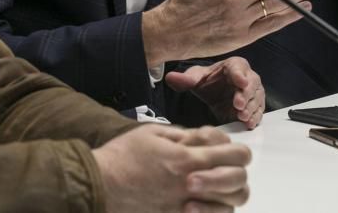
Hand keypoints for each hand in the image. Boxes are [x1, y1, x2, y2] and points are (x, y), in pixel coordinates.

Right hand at [93, 124, 250, 212]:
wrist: (98, 185)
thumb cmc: (122, 156)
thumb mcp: (153, 133)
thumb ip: (184, 135)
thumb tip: (205, 139)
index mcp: (187, 158)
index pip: (235, 156)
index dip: (239, 152)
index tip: (232, 151)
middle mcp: (191, 185)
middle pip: (238, 184)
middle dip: (238, 174)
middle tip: (227, 170)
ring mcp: (184, 207)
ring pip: (227, 207)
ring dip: (227, 196)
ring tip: (217, 189)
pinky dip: (210, 212)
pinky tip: (202, 205)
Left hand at [165, 57, 264, 128]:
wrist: (215, 93)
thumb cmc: (208, 81)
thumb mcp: (195, 79)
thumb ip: (185, 79)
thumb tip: (170, 77)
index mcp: (233, 65)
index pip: (238, 67)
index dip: (240, 75)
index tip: (240, 82)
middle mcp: (247, 77)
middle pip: (251, 84)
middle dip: (246, 95)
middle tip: (238, 105)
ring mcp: (253, 92)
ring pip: (257, 99)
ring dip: (251, 108)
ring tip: (243, 117)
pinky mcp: (254, 106)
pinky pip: (258, 111)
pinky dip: (255, 117)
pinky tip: (249, 124)